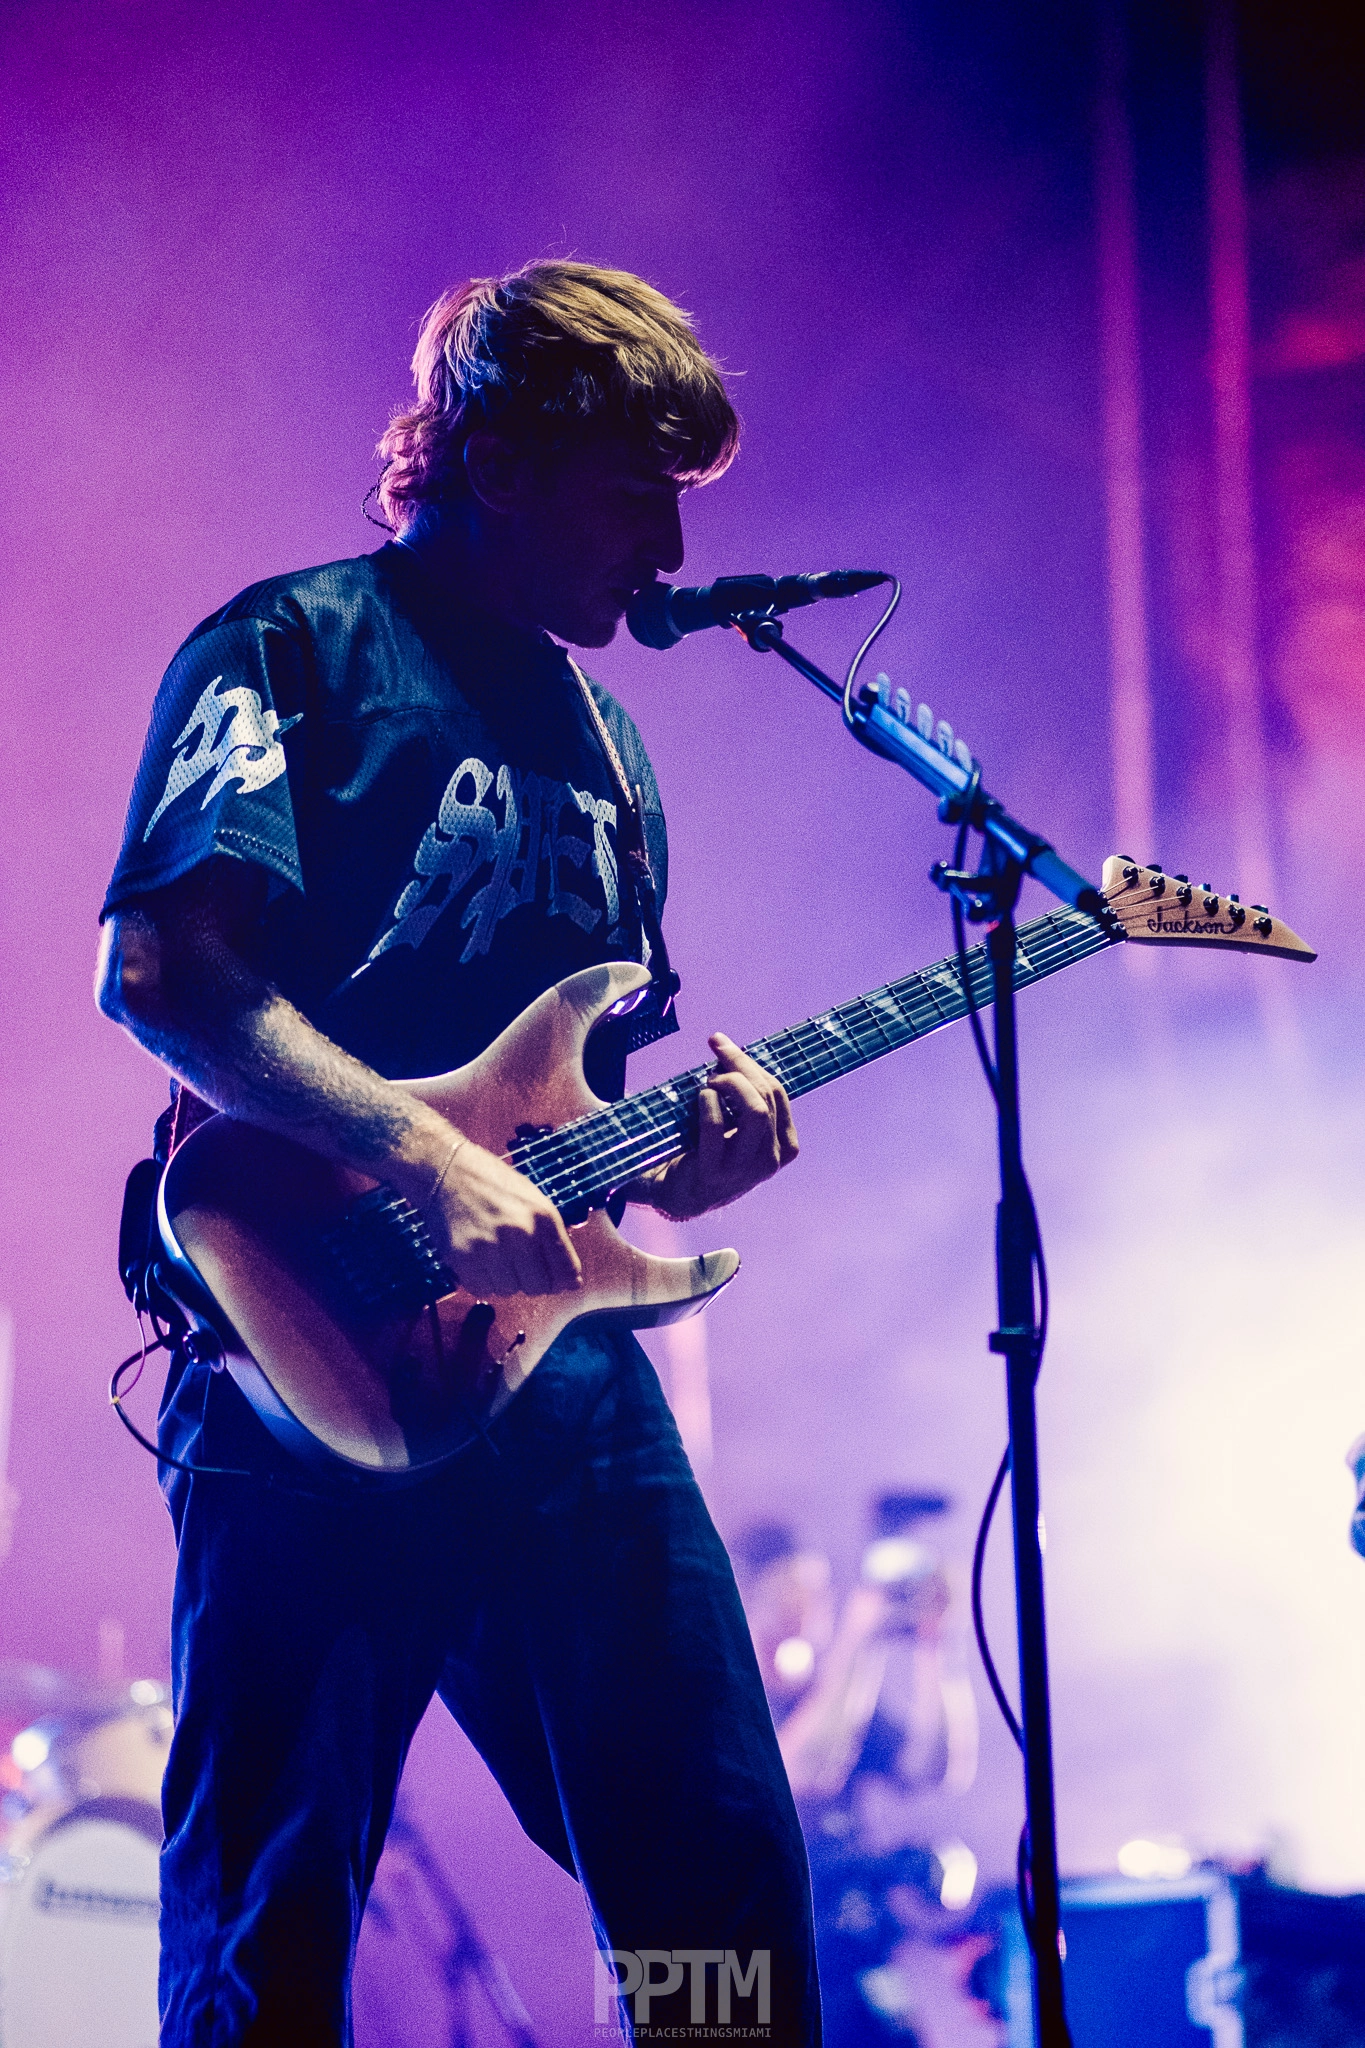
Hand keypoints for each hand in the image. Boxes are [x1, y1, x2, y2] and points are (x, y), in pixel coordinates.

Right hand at [424, 1133, 582, 1297]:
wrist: (446, 1171)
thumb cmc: (493, 1184)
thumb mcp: (534, 1200)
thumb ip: (554, 1239)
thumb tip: (572, 1282)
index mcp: (543, 1217)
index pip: (566, 1270)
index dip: (564, 1281)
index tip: (557, 1281)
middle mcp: (521, 1234)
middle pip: (539, 1287)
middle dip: (532, 1281)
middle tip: (520, 1264)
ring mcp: (491, 1248)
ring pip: (510, 1291)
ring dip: (505, 1280)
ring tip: (496, 1256)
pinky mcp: (463, 1259)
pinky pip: (482, 1290)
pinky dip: (483, 1281)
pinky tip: (479, 1259)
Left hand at [633, 1032, 798, 1220]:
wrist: (678, 1195)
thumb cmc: (707, 1151)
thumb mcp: (736, 1127)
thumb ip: (743, 1097)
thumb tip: (727, 1050)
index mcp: (784, 1145)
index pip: (777, 1093)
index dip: (751, 1063)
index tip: (723, 1045)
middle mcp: (771, 1160)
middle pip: (766, 1097)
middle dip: (739, 1065)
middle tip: (714, 1052)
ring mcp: (745, 1170)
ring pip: (755, 1112)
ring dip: (731, 1085)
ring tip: (710, 1080)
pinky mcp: (716, 1173)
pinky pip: (717, 1127)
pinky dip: (708, 1104)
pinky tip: (700, 1097)